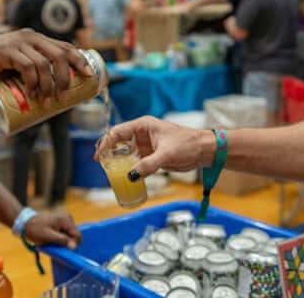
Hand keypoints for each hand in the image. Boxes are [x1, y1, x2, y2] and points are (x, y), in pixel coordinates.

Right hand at [0, 28, 91, 99]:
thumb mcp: (17, 64)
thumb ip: (32, 71)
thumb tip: (55, 95)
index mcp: (37, 39)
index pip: (65, 46)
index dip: (80, 60)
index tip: (89, 76)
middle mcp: (31, 37)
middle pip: (59, 54)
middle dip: (66, 77)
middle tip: (64, 96)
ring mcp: (18, 43)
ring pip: (44, 64)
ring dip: (49, 86)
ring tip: (47, 102)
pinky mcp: (6, 52)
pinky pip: (27, 67)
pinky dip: (32, 82)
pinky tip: (32, 94)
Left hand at [24, 212, 81, 249]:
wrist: (25, 223)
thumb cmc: (35, 229)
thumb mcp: (48, 236)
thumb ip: (62, 240)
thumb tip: (74, 247)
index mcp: (66, 220)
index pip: (78, 235)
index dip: (73, 245)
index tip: (63, 250)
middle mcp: (68, 218)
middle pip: (74, 236)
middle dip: (67, 243)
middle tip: (55, 246)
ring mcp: (64, 220)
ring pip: (70, 236)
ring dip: (63, 242)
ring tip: (52, 242)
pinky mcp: (61, 223)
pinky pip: (65, 234)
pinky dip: (60, 239)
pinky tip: (52, 240)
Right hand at [95, 117, 216, 180]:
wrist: (204, 151)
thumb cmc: (188, 144)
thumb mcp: (166, 154)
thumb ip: (148, 164)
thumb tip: (132, 176)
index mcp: (143, 126)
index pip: (118, 132)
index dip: (106, 143)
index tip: (99, 156)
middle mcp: (142, 134)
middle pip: (119, 142)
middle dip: (110, 153)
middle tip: (102, 165)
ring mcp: (146, 146)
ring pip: (126, 153)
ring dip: (119, 162)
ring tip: (111, 173)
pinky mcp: (152, 156)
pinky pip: (136, 162)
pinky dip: (129, 169)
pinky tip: (125, 177)